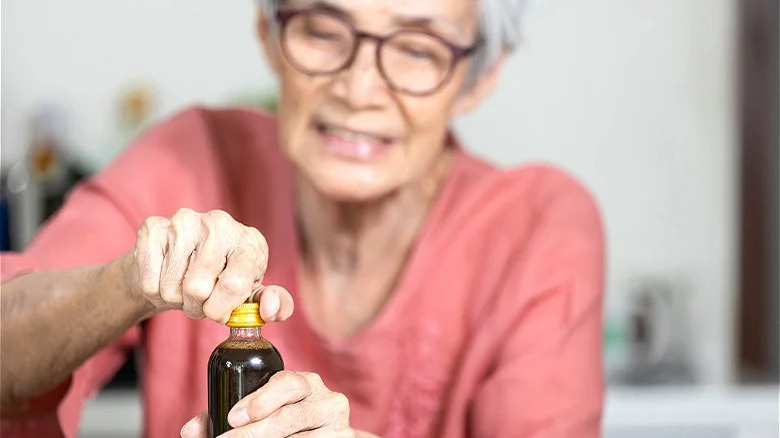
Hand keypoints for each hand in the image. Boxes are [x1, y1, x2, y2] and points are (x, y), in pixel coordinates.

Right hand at [122, 208, 293, 323]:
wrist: (179, 265)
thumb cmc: (221, 281)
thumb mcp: (252, 295)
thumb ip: (275, 305)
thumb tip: (271, 309)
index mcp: (249, 240)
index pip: (235, 284)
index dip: (222, 308)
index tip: (219, 311)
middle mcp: (220, 223)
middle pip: (198, 289)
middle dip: (197, 307)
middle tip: (200, 300)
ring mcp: (185, 221)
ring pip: (172, 288)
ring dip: (176, 300)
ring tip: (184, 288)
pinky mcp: (153, 227)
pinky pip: (149, 281)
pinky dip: (155, 291)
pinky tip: (165, 278)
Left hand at [180, 371, 354, 437]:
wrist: (326, 436)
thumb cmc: (288, 422)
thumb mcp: (262, 410)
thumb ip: (227, 415)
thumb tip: (190, 430)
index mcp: (306, 383)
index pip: (286, 383)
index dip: (259, 400)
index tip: (233, 417)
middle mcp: (327, 400)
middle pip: (289, 417)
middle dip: (255, 432)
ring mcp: (337, 426)